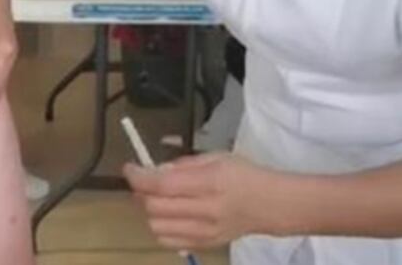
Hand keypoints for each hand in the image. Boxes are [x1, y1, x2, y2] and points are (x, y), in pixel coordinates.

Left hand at [124, 153, 277, 250]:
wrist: (272, 205)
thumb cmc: (244, 175)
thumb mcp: (215, 158)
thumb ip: (182, 165)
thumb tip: (155, 171)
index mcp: (210, 183)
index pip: (162, 185)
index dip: (138, 177)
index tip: (129, 168)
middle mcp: (207, 210)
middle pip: (155, 208)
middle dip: (141, 193)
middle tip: (143, 182)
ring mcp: (205, 232)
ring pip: (157, 227)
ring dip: (150, 211)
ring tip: (158, 199)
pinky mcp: (205, 245)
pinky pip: (168, 240)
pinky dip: (160, 227)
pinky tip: (169, 215)